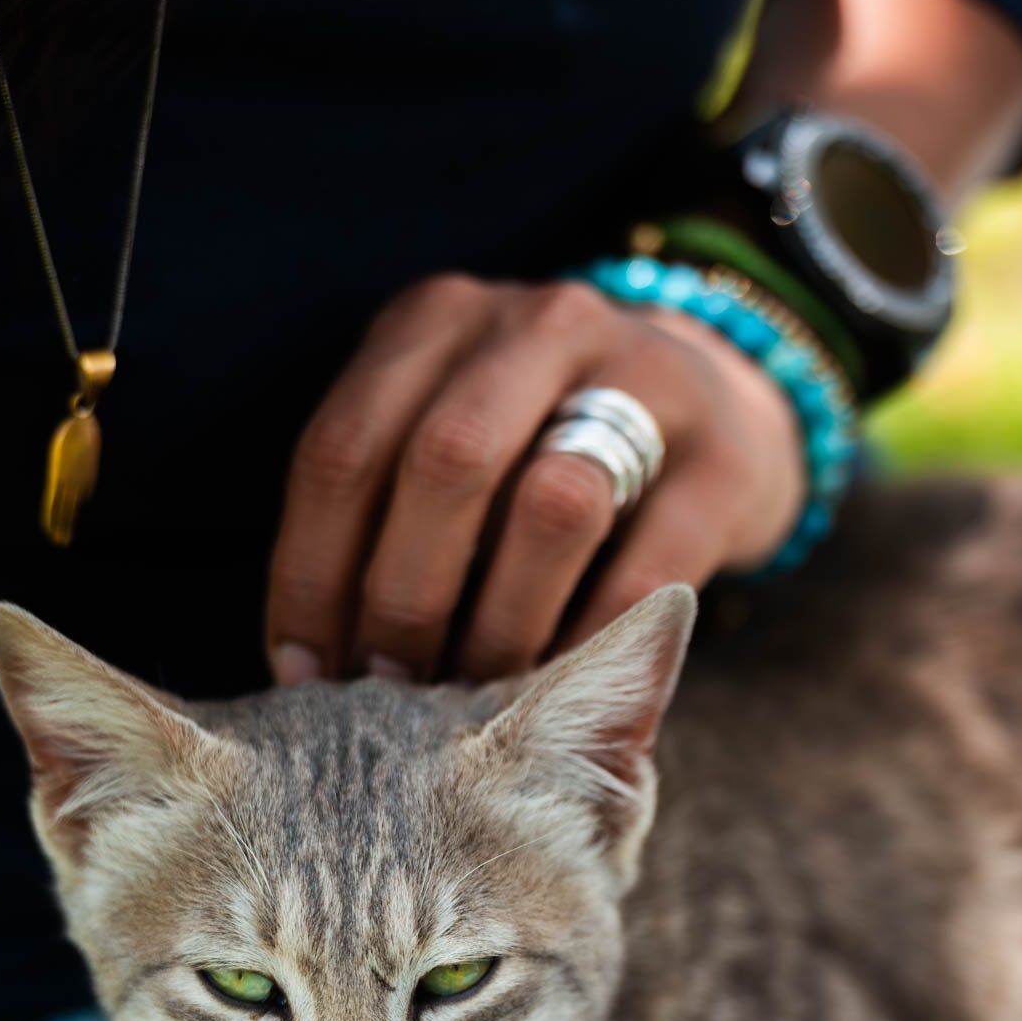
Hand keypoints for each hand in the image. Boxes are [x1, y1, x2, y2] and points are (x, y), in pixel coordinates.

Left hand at [265, 274, 803, 683]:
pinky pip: (645, 571)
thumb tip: (306, 666)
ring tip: (465, 700)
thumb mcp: (449, 441)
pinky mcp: (723, 458)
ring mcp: (644, 378)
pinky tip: (548, 695)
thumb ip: (382, 513)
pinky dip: (585, 646)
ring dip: (495, 624)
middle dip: (400, 596)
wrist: (718, 412)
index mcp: (438, 321)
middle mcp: (536, 325)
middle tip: (383, 689)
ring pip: (551, 505)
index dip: (311, 572)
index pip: (344, 447)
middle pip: (444, 463)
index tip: (298, 672)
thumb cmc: (540, 455)